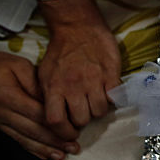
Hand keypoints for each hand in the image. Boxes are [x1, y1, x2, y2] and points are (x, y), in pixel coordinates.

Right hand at [0, 37, 78, 159]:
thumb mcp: (19, 65)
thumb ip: (37, 84)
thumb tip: (55, 102)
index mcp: (8, 96)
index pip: (38, 115)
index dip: (58, 125)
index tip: (74, 130)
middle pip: (32, 131)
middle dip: (55, 142)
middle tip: (74, 148)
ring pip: (22, 140)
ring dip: (44, 150)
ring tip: (62, 156)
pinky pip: (12, 141)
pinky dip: (29, 150)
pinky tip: (42, 156)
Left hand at [36, 0, 120, 140]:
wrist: (78, 27)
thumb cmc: (61, 52)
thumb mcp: (44, 75)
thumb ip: (48, 96)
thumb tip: (54, 117)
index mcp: (53, 88)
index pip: (55, 122)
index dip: (64, 133)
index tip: (70, 133)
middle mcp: (72, 87)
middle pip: (82, 119)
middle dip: (84, 119)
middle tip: (84, 111)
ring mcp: (92, 81)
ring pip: (99, 112)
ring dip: (98, 110)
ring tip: (95, 100)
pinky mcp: (110, 74)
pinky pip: (114, 98)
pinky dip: (112, 99)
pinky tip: (107, 92)